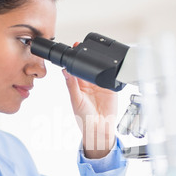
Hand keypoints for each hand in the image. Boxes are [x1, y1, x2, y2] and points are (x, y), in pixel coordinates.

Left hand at [63, 43, 117, 158]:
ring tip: (97, 55)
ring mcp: (100, 85)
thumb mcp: (76, 100)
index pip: (76, 68)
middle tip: (84, 46)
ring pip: (99, 69)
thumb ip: (72, 85)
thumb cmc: (84, 118)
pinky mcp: (111, 88)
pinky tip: (108, 68)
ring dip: (99, 63)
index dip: (74, 58)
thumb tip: (65, 71)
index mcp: (78, 85)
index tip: (74, 48)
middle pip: (88, 66)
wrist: (99, 128)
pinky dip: (110, 71)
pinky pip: (111, 77)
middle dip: (87, 56)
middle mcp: (89, 84)